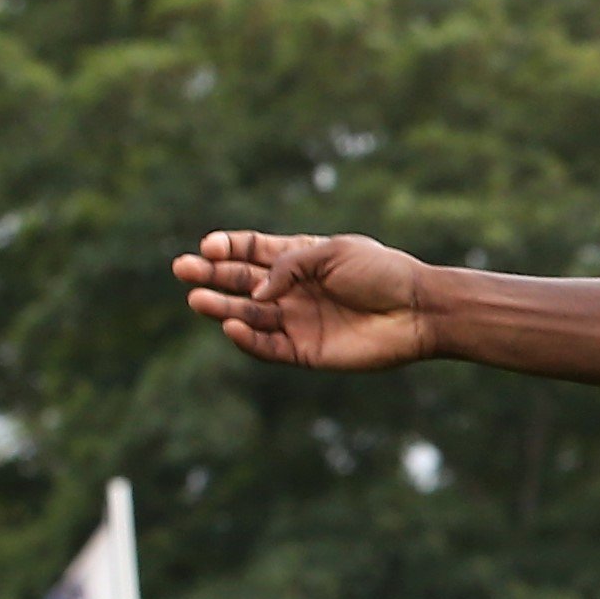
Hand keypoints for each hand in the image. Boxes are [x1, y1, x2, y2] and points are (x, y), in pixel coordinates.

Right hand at [177, 231, 432, 369]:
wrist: (418, 310)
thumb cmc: (381, 272)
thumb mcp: (332, 253)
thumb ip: (289, 266)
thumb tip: (255, 292)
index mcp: (299, 260)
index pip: (251, 251)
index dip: (227, 248)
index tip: (207, 246)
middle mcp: (293, 291)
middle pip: (240, 283)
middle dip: (210, 276)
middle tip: (181, 269)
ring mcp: (298, 321)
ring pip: (248, 316)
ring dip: (221, 308)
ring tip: (197, 299)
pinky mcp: (307, 351)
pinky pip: (269, 347)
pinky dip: (248, 340)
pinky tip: (230, 327)